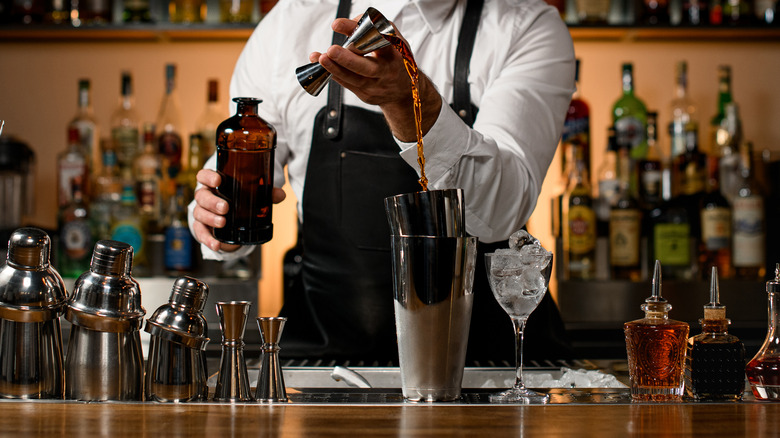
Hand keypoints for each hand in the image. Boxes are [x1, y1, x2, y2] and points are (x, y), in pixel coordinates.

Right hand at [191, 169, 286, 251]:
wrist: (228, 218)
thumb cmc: (237, 199)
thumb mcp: (250, 195)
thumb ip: (265, 193)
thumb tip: (280, 195)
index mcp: (213, 184)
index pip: (203, 176)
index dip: (208, 177)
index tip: (218, 181)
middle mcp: (204, 196)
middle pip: (201, 196)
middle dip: (212, 202)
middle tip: (225, 207)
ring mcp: (201, 212)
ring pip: (199, 213)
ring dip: (210, 218)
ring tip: (223, 223)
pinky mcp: (201, 227)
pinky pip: (200, 233)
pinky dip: (207, 239)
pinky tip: (216, 244)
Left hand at [310, 17, 442, 141]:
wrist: (405, 92)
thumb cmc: (396, 61)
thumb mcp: (394, 41)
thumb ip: (374, 28)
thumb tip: (351, 22)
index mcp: (395, 54)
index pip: (378, 41)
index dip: (359, 32)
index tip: (338, 24)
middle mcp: (386, 71)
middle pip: (366, 67)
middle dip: (347, 59)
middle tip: (331, 50)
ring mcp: (376, 86)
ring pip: (353, 79)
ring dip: (334, 68)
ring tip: (318, 58)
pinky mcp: (366, 96)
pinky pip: (348, 85)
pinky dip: (334, 75)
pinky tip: (322, 68)